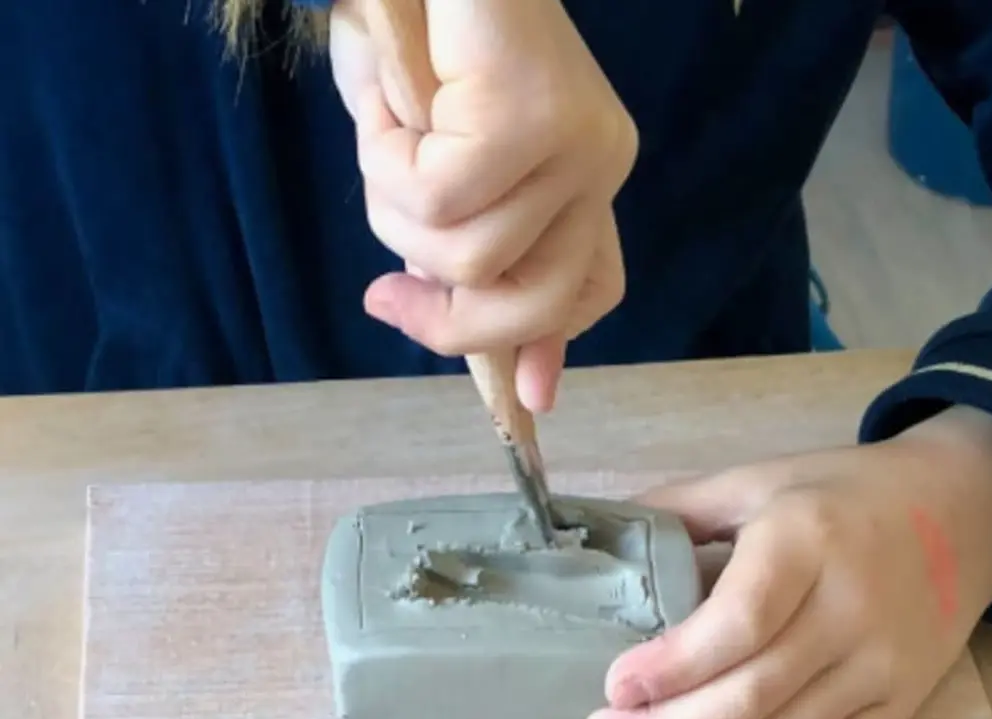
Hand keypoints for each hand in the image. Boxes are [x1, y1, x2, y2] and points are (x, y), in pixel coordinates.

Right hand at [328, 0, 637, 410]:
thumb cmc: (425, 29)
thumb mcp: (445, 155)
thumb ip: (467, 242)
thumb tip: (494, 355)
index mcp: (585, 173)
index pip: (591, 285)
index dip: (551, 344)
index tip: (530, 399)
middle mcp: (597, 163)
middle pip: (534, 301)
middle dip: (444, 320)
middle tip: (384, 298)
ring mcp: (574, 141)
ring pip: (466, 256)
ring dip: (393, 206)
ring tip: (389, 132)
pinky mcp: (530, 117)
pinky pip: (434, 198)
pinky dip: (383, 159)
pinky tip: (389, 101)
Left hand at [579, 407, 991, 718]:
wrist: (960, 512)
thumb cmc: (842, 493)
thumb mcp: (758, 479)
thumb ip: (678, 508)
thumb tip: (595, 542)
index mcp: (807, 540)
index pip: (739, 622)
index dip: (673, 665)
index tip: (614, 685)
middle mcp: (851, 607)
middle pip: (756, 696)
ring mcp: (885, 664)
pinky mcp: (904, 701)